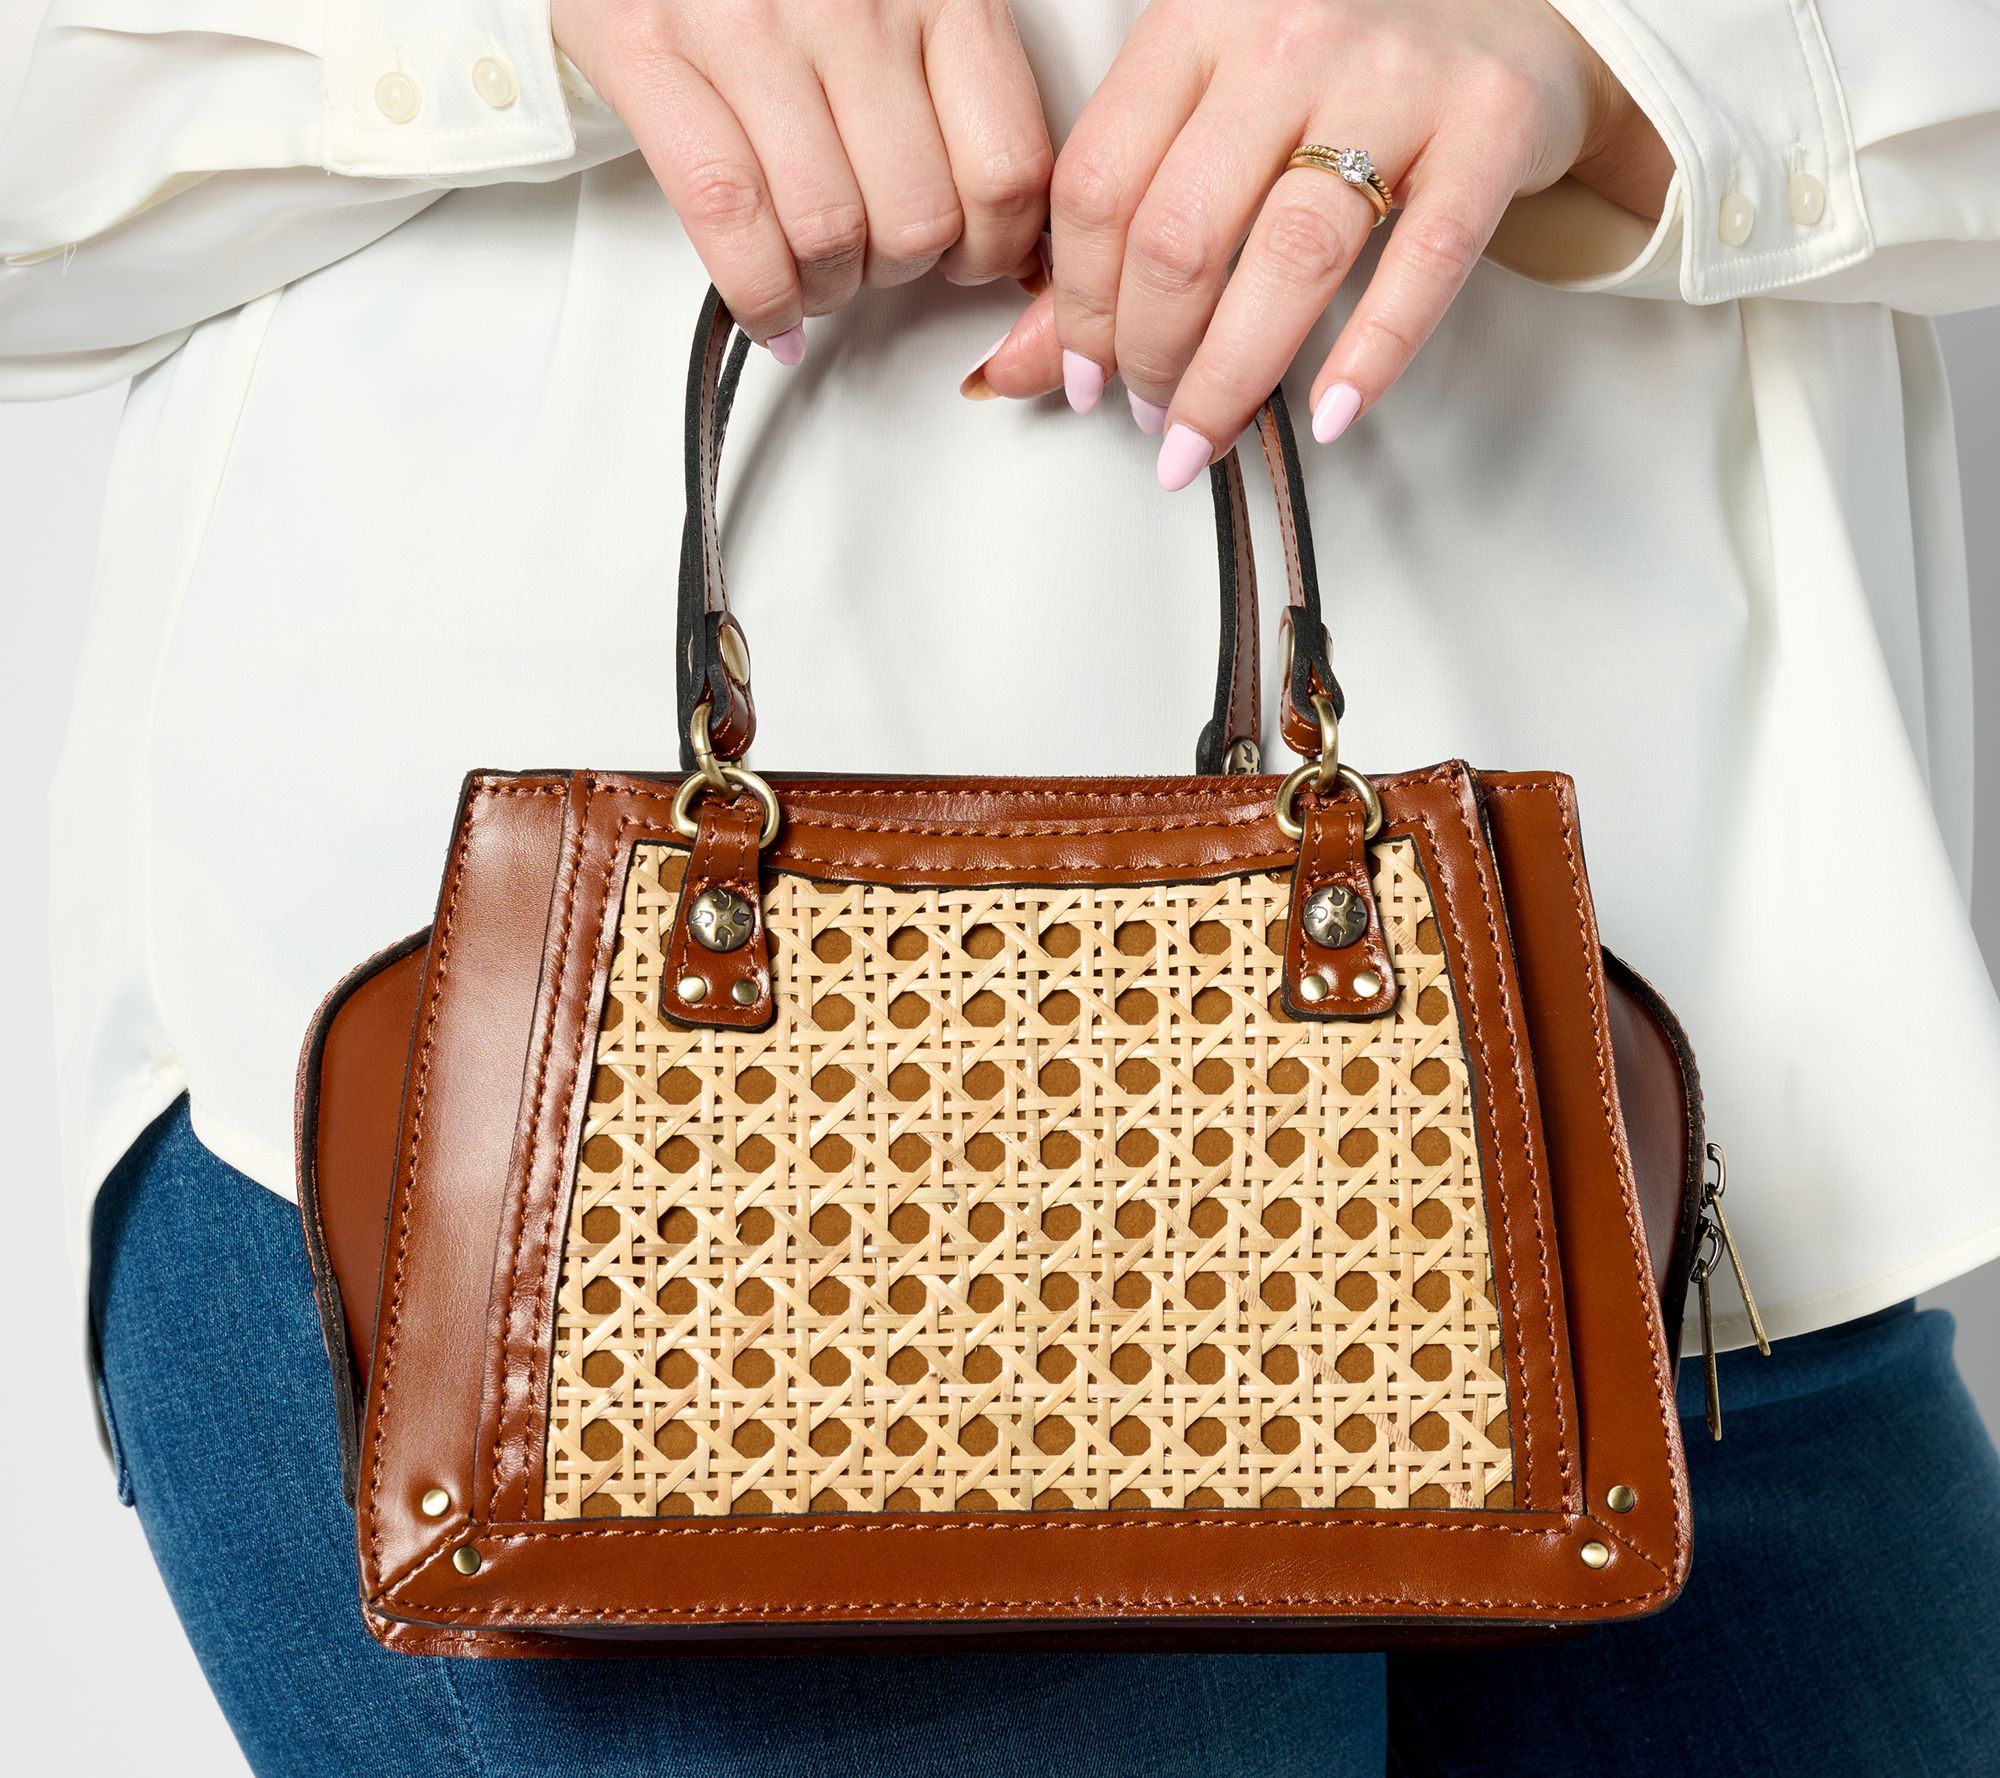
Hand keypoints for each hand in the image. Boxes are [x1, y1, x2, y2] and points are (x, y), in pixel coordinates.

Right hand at [554, 0, 1053, 357]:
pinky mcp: (654, 52)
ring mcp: (750, 29)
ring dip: (827, 289)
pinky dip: (759, 295)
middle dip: (899, 271)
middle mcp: (850, 3)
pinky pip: (730, 219)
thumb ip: (958, 91)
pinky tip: (771, 313)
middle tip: (877, 259)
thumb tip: (1013, 234)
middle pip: (917, 219)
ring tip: (818, 276)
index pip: (1005, 169)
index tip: (975, 258)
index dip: (997, 246)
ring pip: (829, 233)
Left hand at [965, 0, 1669, 484]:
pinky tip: (1327, 415)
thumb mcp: (1208, 123)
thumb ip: (1111, 240)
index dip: (1078, 306)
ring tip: (1202, 438)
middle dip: (1148, 355)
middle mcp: (1287, 32)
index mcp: (1196, 21)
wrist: (1504, 9)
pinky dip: (1370, 354)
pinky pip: (1423, 261)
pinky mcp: (1488, 122)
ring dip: (1232, 377)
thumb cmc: (1335, 76)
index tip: (1083, 378)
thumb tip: (1016, 370)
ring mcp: (1393, 73)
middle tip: (1148, 415)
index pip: (1101, 186)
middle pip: (1180, 233)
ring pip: (1288, 256)